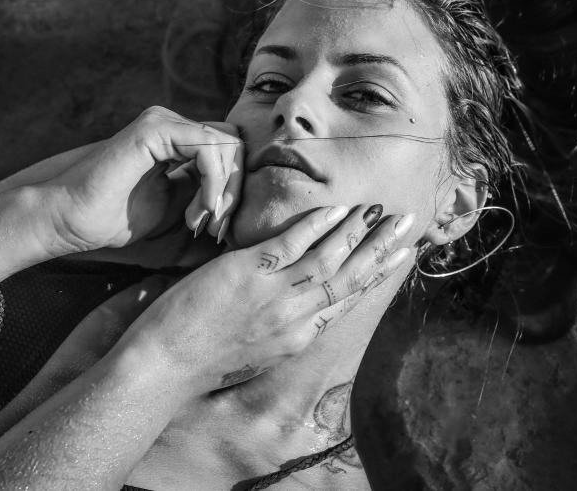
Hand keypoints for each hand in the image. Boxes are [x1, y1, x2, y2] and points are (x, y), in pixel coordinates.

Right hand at [41, 106, 243, 256]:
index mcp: (178, 142)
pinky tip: (199, 209)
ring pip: (228, 144)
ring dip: (225, 189)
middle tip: (215, 227)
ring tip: (201, 221)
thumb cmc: (114, 219)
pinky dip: (213, 182)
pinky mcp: (155, 128)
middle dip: (235, 190)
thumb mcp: (175, 209)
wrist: (70, 219)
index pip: (230, 152)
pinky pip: (208, 147)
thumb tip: (245, 208)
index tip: (216, 228)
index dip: (233, 190)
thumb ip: (206, 198)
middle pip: (235, 145)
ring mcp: (163, 122)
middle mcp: (173, 125)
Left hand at [118, 203, 416, 392]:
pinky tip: (338, 209)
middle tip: (410, 223)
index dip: (377, 273)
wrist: (165, 366)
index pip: (347, 298)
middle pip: (351, 276)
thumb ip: (280, 326)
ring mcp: (276, 294)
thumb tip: (296, 305)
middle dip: (383, 248)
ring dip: (360, 231)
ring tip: (382, 209)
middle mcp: (295, 317)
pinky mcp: (250, 273)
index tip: (400, 254)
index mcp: (298, 337)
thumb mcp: (256, 350)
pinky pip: (293, 243)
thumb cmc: (202, 360)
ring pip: (331, 258)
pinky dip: (319, 225)